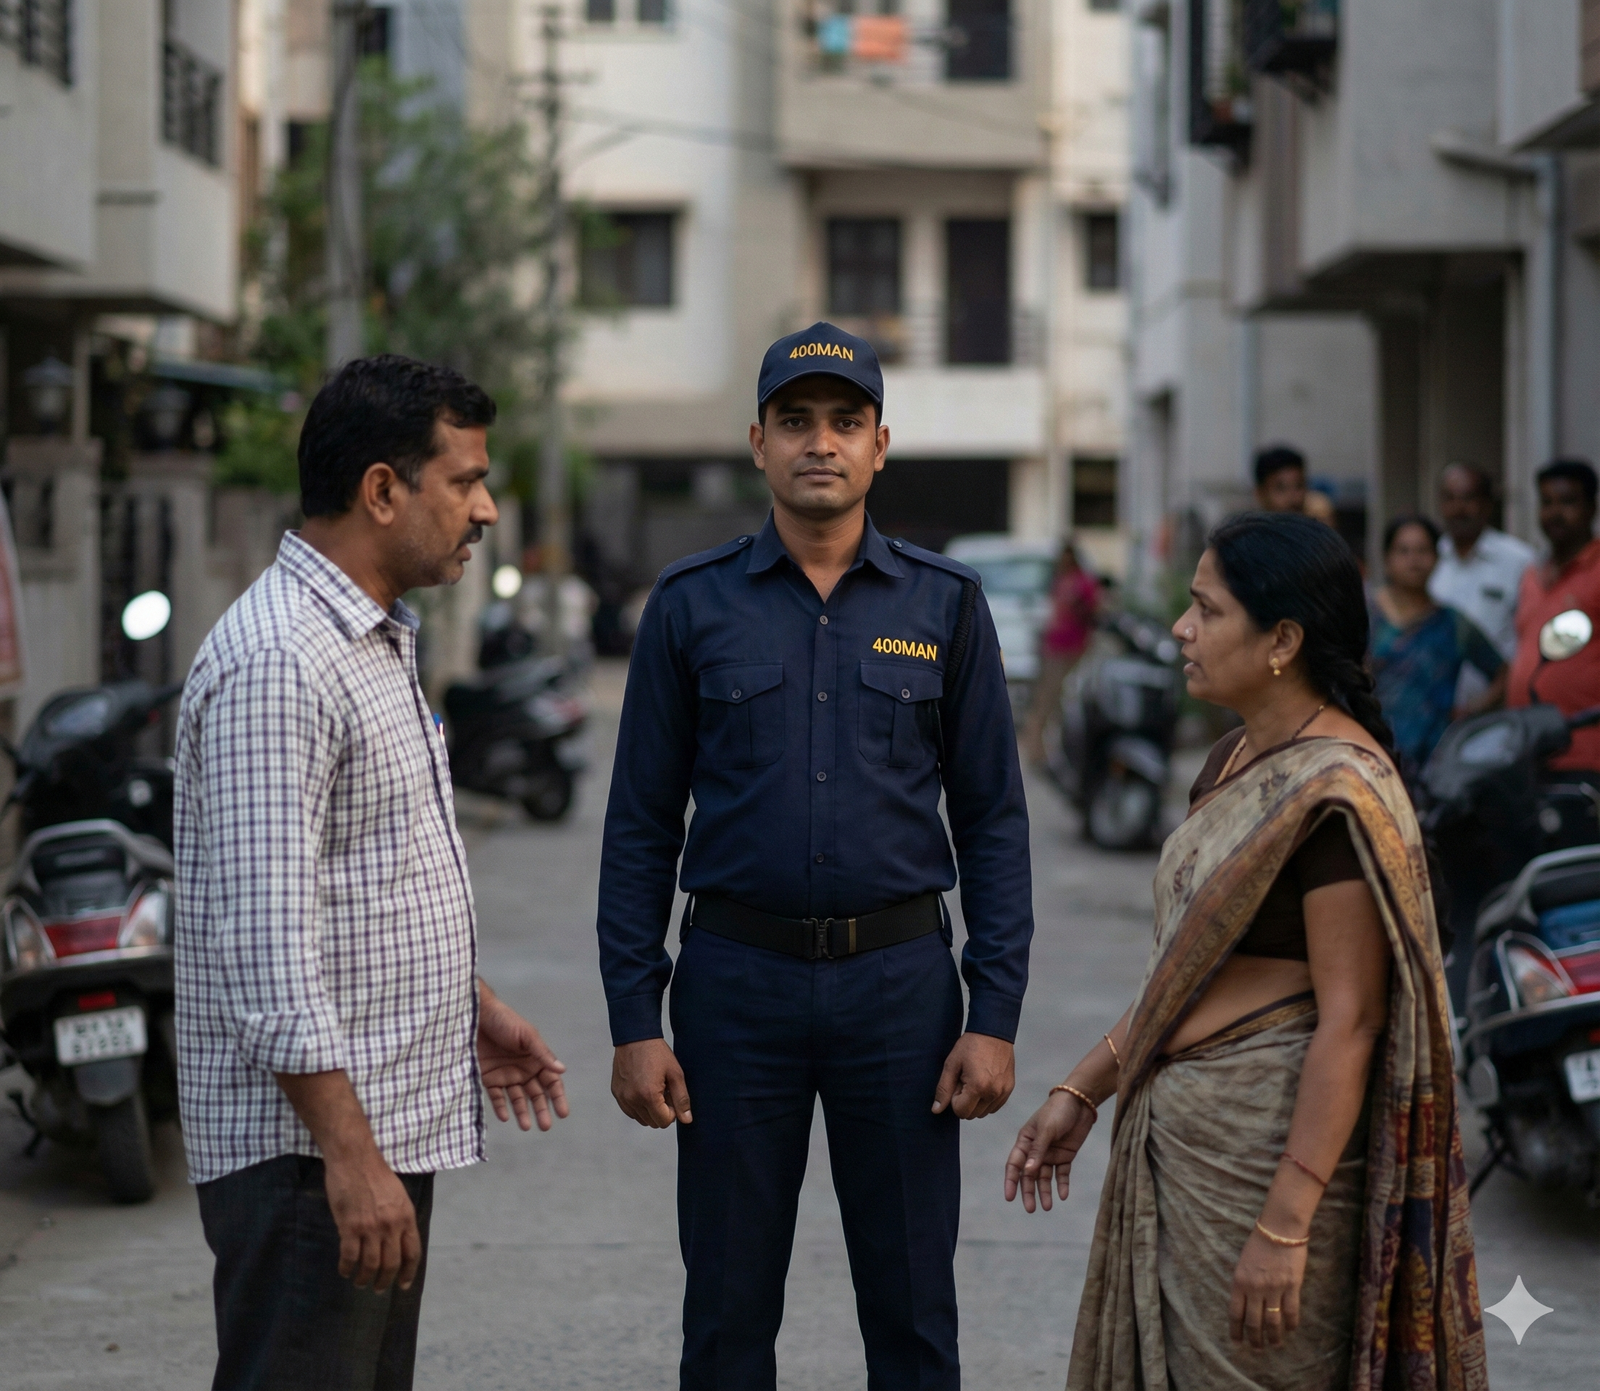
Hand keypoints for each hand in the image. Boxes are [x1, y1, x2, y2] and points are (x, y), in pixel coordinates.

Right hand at [324, 1150, 421, 1293]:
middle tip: (379, 1289)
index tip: (404, 1285)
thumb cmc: (376, 1175)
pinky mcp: (349, 1227)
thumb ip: (400, 1219)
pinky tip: (345, 1271)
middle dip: (385, 1281)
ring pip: (370, 1265)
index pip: (412, 1252)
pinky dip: (346, 1268)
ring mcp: (370, 1228)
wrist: (355, 1160)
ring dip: (364, 1278)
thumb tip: (398, 1242)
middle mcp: (391, 1225)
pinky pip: (349, 1256)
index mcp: (406, 1217)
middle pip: (391, 1264)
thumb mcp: (399, 1196)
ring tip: (360, 1283)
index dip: (409, 1273)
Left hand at [476, 985, 568, 1131]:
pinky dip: (500, 1106)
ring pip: (517, 1099)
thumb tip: (562, 1070)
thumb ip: (542, 1054)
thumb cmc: (505, 1021)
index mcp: (536, 1059)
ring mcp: (506, 1075)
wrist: (475, 1016)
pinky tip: (505, 1117)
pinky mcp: (488, 1077)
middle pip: (536, 1094)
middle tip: (545, 1126)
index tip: (562, 1113)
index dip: (557, 1097)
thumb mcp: (527, 1036)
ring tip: (525, 1126)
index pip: (551, 1082)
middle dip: (541, 1110)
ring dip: (522, 1112)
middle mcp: (523, 1070)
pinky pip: (496, 1096)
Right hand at [611, 1038, 691, 1127]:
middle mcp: (632, 1100)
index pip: (664, 1122)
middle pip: (652, 1123)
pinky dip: (638, 1106)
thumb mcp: (675, 1074)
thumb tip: (687, 1119)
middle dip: (661, 1112)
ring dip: (649, 1110)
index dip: (672, 1112)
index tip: (672, 1096)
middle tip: (664, 1091)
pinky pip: (629, 1111)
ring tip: (653, 1089)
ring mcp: (622, 1098)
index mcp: (648, 1096)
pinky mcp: (616, 1093)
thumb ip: (682, 1099)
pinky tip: (643, 1089)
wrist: (635, 1037)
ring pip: (641, 1119)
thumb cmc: (656, 1052)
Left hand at [931, 1032, 1014, 1118]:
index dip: (955, 1099)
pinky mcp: (1009, 1088)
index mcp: (978, 1087)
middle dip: (965, 1101)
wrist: (993, 1032)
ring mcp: (1003, 1092)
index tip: (957, 1083)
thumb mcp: (952, 1064)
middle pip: (972, 1115)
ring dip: (976, 1102)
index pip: (961, 1112)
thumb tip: (936, 1110)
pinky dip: (987, 1100)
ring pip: (984, 1112)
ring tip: (975, 1080)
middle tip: (966, 1080)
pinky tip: (984, 1082)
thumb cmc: (971, 1045)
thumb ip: (943, 1089)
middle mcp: (993, 1093)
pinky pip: (994, 1106)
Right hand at [1003, 1090, 1096, 1211]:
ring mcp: (1051, 1154)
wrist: (1080, 1102)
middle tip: (1031, 1209)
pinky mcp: (1065, 1156)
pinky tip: (1062, 1196)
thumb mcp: (1046, 1130)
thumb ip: (1037, 1151)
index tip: (1010, 1198)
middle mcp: (1036, 1150)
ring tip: (1047, 1207)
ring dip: (1045, 1191)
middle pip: (1029, 1175)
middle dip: (1029, 1192)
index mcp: (1025, 1141)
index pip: (1015, 1164)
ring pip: (1045, 1177)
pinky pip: (1062, 1174)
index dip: (1011, 1181)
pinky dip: (1062, 1185)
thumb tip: (1027, 1173)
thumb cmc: (1058, 1111)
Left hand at [1228, 1227, 1307, 1348]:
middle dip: (1255, 1339)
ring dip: (1273, 1336)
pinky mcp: (1292, 1286)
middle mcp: (1255, 1288)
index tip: (1237, 1342)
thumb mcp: (1242, 1263)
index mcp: (1239, 1281)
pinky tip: (1291, 1330)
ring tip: (1274, 1345)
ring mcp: (1274, 1288)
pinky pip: (1291, 1311)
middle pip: (1254, 1321)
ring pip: (1273, 1321)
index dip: (1236, 1330)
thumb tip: (1245, 1305)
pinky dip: (1291, 1324)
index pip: (1235, 1313)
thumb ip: (1243, 1284)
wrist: (1279, 1229)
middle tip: (1257, 1349)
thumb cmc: (1259, 1243)